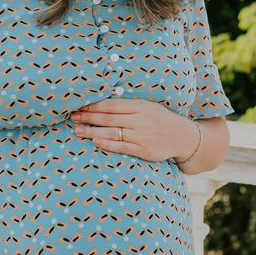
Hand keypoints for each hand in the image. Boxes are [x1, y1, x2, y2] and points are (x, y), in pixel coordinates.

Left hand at [70, 98, 198, 162]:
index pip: (112, 105)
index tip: (79, 106)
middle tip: (73, 117)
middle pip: (109, 118)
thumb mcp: (148, 106)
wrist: (183, 136)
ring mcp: (143, 136)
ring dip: (92, 132)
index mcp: (141, 106)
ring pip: (113, 133)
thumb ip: (128, 106)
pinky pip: (122, 147)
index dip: (94, 106)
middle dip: (89, 117)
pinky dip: (107, 144)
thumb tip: (101, 104)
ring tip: (77, 130)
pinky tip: (94, 141)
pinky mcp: (144, 150)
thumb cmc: (160, 119)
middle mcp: (141, 120)